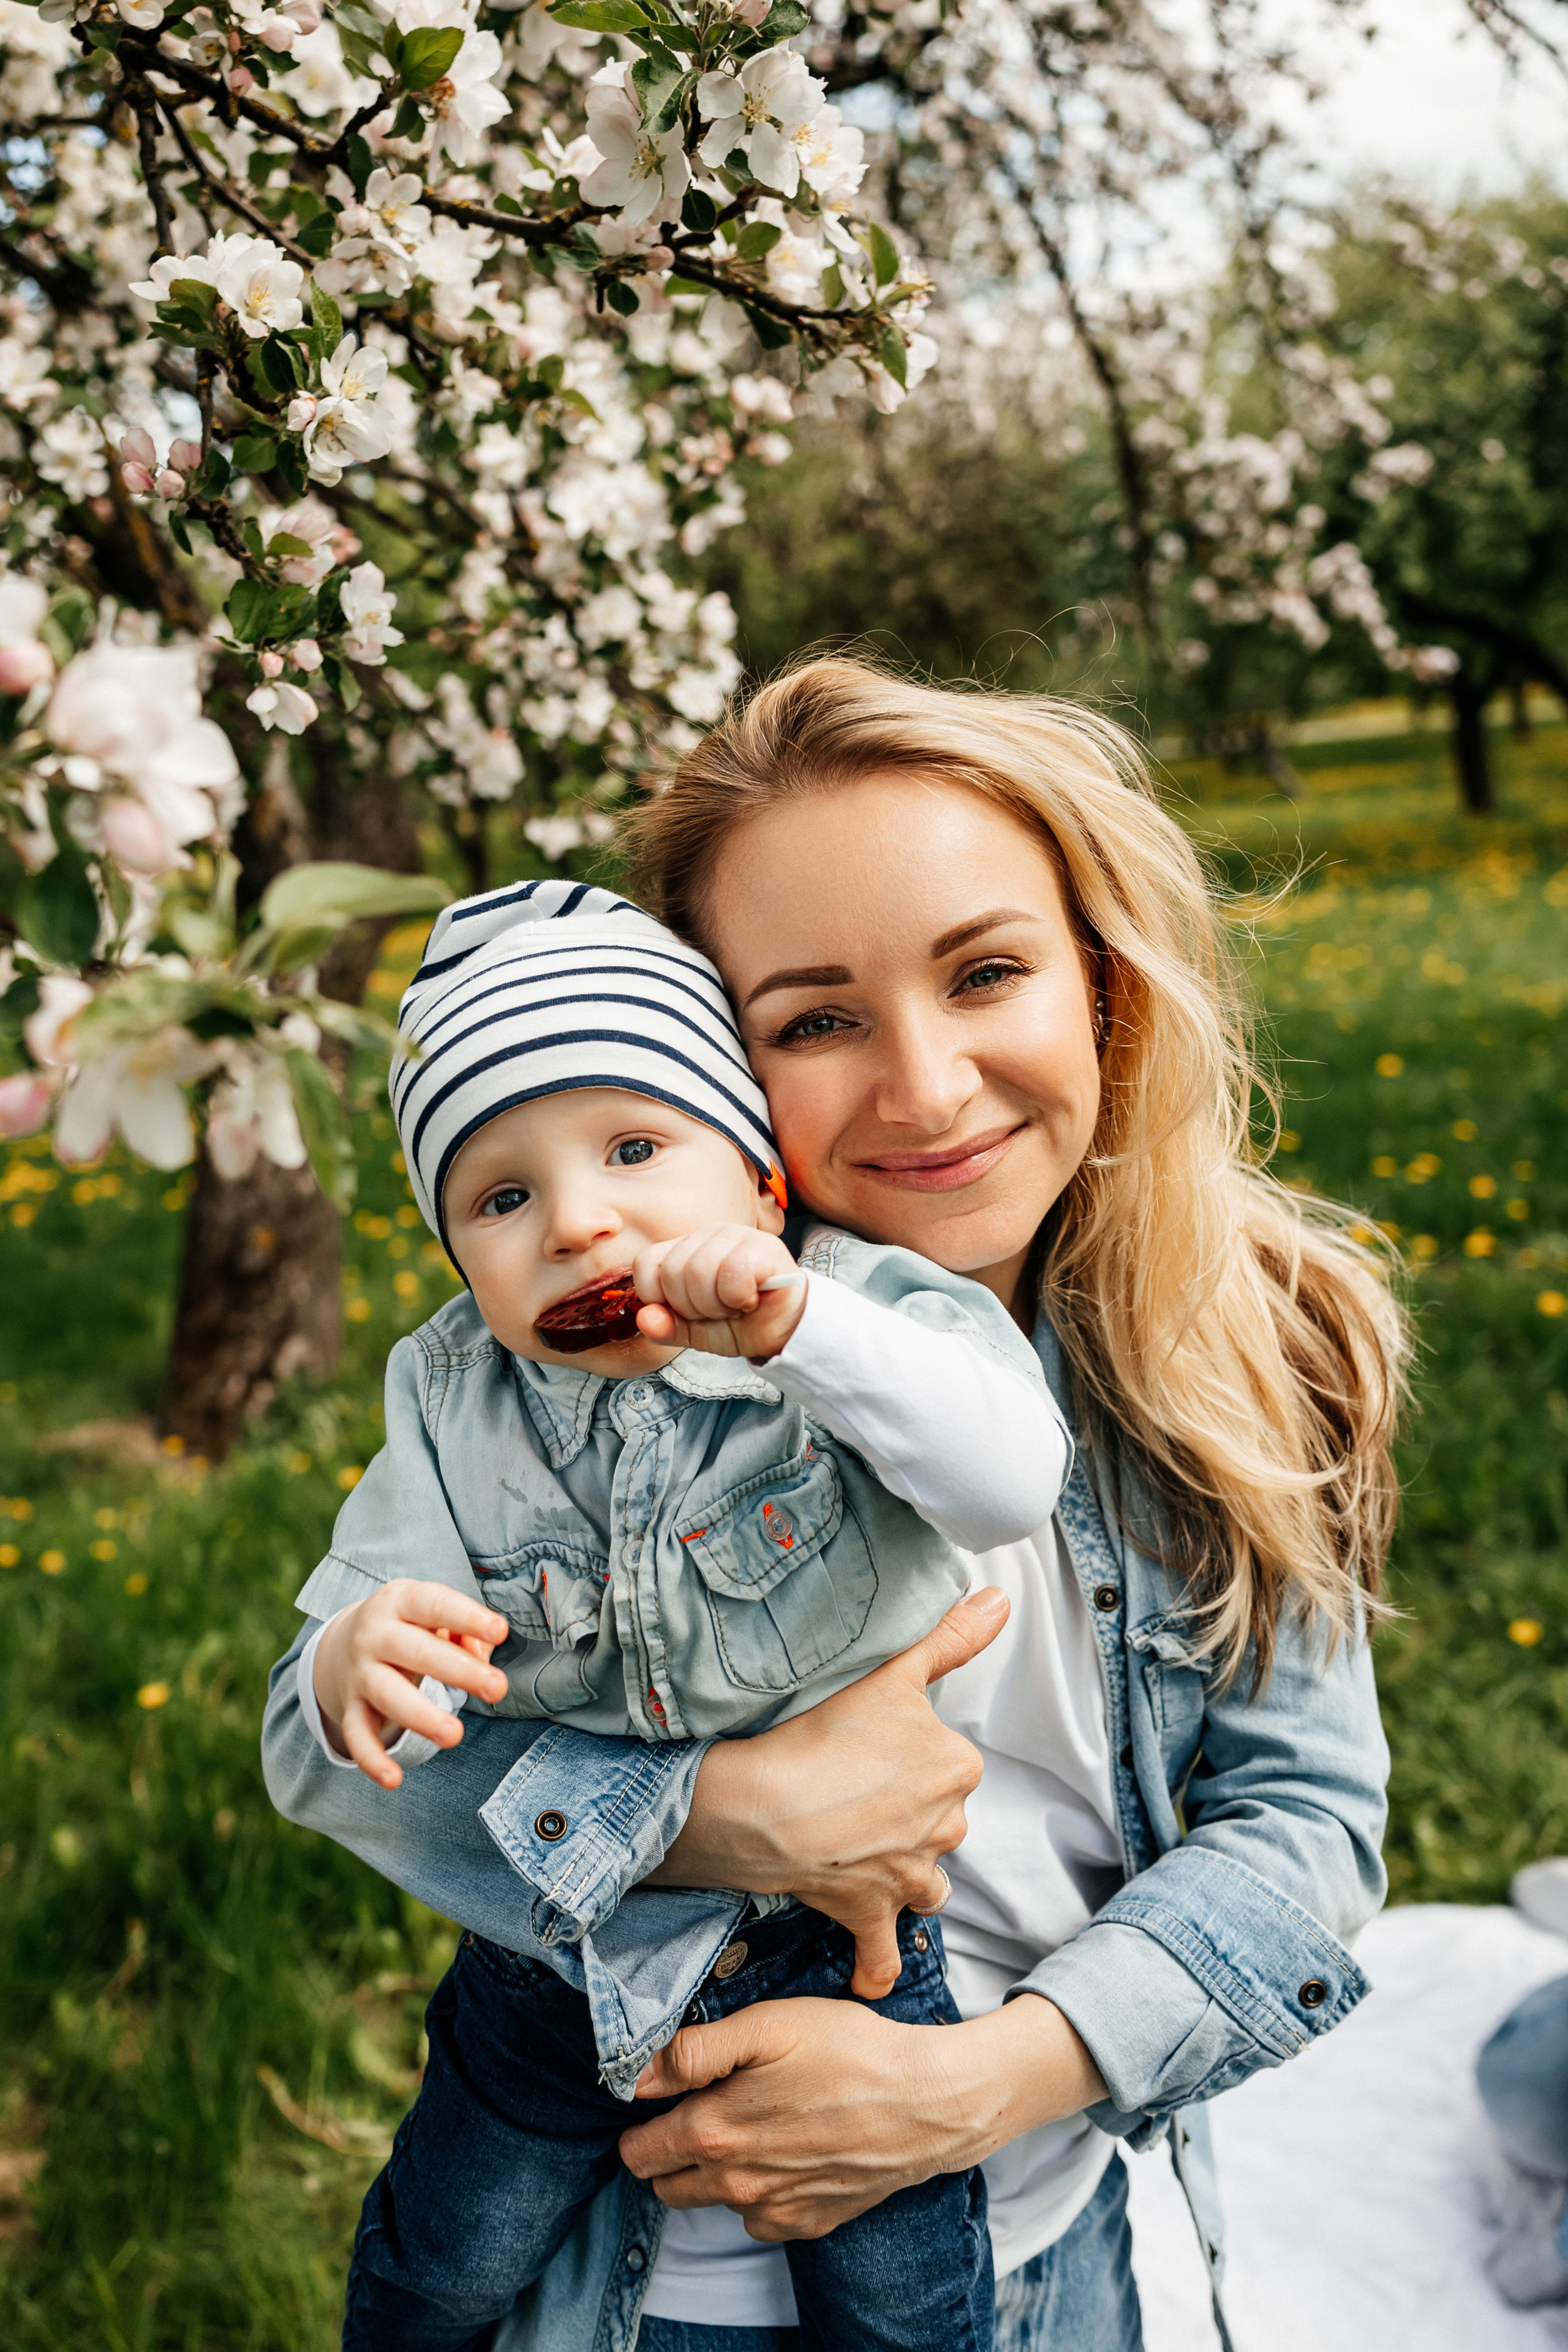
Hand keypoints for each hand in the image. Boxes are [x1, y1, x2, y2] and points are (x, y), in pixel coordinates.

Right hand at [312, 1579, 509, 1789]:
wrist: (346, 1640)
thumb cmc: (413, 1625)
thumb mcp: (435, 1614)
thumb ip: (466, 1630)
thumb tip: (483, 1656)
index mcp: (400, 1600)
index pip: (434, 1604)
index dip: (466, 1617)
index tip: (500, 1631)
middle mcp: (375, 1634)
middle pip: (415, 1651)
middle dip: (458, 1670)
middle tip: (497, 1689)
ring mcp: (360, 1672)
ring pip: (388, 1695)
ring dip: (421, 1716)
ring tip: (454, 1735)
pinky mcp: (351, 1707)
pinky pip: (357, 1735)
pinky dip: (371, 1759)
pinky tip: (394, 1780)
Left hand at [619, 1990, 1105, 2240]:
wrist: (926, 2103)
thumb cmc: (848, 2052)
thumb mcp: (769, 2026)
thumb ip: (696, 2051)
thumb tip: (639, 2076)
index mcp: (715, 2132)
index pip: (640, 2152)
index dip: (641, 2124)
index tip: (660, 2101)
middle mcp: (736, 2184)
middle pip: (667, 2186)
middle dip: (668, 2153)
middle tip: (701, 2109)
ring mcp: (773, 2211)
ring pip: (712, 2202)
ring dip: (713, 2173)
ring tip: (748, 2126)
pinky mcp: (808, 2223)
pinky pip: (760, 2218)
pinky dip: (760, 2192)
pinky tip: (786, 2151)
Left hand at [632, 1224, 805, 1360]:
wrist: (787, 1330)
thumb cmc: (742, 1323)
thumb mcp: (694, 1331)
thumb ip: (666, 1326)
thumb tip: (644, 1318)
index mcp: (686, 1248)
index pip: (646, 1265)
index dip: (660, 1298)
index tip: (688, 1311)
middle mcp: (708, 1234)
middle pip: (672, 1272)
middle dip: (693, 1307)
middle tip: (719, 1310)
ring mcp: (737, 1235)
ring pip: (699, 1272)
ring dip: (717, 1305)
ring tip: (735, 1305)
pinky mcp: (763, 1246)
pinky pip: (732, 1275)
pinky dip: (739, 1299)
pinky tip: (751, 1299)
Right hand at [643, 1587, 1009, 1996]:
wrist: (766, 1804)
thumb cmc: (823, 1731)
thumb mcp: (893, 1670)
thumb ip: (951, 1636)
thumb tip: (1002, 1600)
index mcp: (957, 1768)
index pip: (949, 1762)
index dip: (911, 1755)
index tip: (873, 1748)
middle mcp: (945, 1827)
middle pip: (937, 1820)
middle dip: (907, 1813)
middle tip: (855, 1792)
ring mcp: (910, 1876)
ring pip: (925, 1882)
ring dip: (905, 1875)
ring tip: (866, 1856)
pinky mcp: (871, 1913)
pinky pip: (884, 1954)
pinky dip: (879, 1964)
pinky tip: (873, 1975)